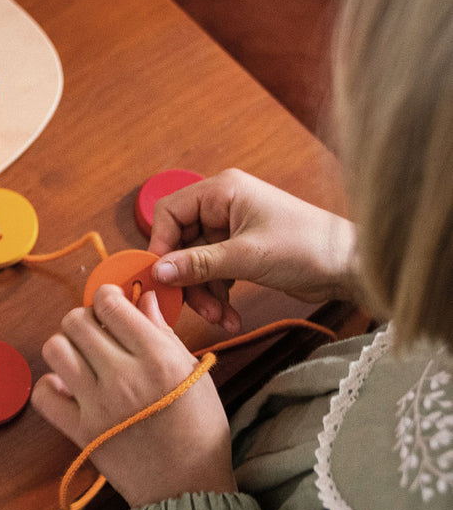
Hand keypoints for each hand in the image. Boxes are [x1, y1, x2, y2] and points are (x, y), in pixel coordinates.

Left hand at [32, 284, 236, 506]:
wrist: (188, 487)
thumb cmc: (199, 429)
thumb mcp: (193, 373)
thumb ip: (164, 332)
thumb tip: (143, 298)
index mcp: (157, 357)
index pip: (109, 303)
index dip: (106, 297)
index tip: (111, 305)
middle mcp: (124, 377)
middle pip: (76, 321)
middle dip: (84, 319)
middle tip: (97, 333)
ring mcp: (98, 405)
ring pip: (55, 349)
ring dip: (65, 347)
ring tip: (82, 359)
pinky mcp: (80, 432)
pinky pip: (43, 394)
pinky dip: (49, 386)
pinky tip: (68, 388)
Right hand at [147, 169, 357, 334]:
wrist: (353, 268)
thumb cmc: (309, 248)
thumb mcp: (247, 257)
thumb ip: (199, 263)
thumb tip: (158, 271)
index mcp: (221, 191)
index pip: (169, 212)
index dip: (160, 245)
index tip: (160, 277)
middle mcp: (222, 206)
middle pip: (180, 242)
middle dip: (187, 279)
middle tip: (194, 307)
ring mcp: (231, 230)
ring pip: (195, 263)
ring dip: (203, 293)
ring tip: (221, 318)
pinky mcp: (240, 251)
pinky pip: (213, 273)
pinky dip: (217, 295)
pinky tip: (230, 315)